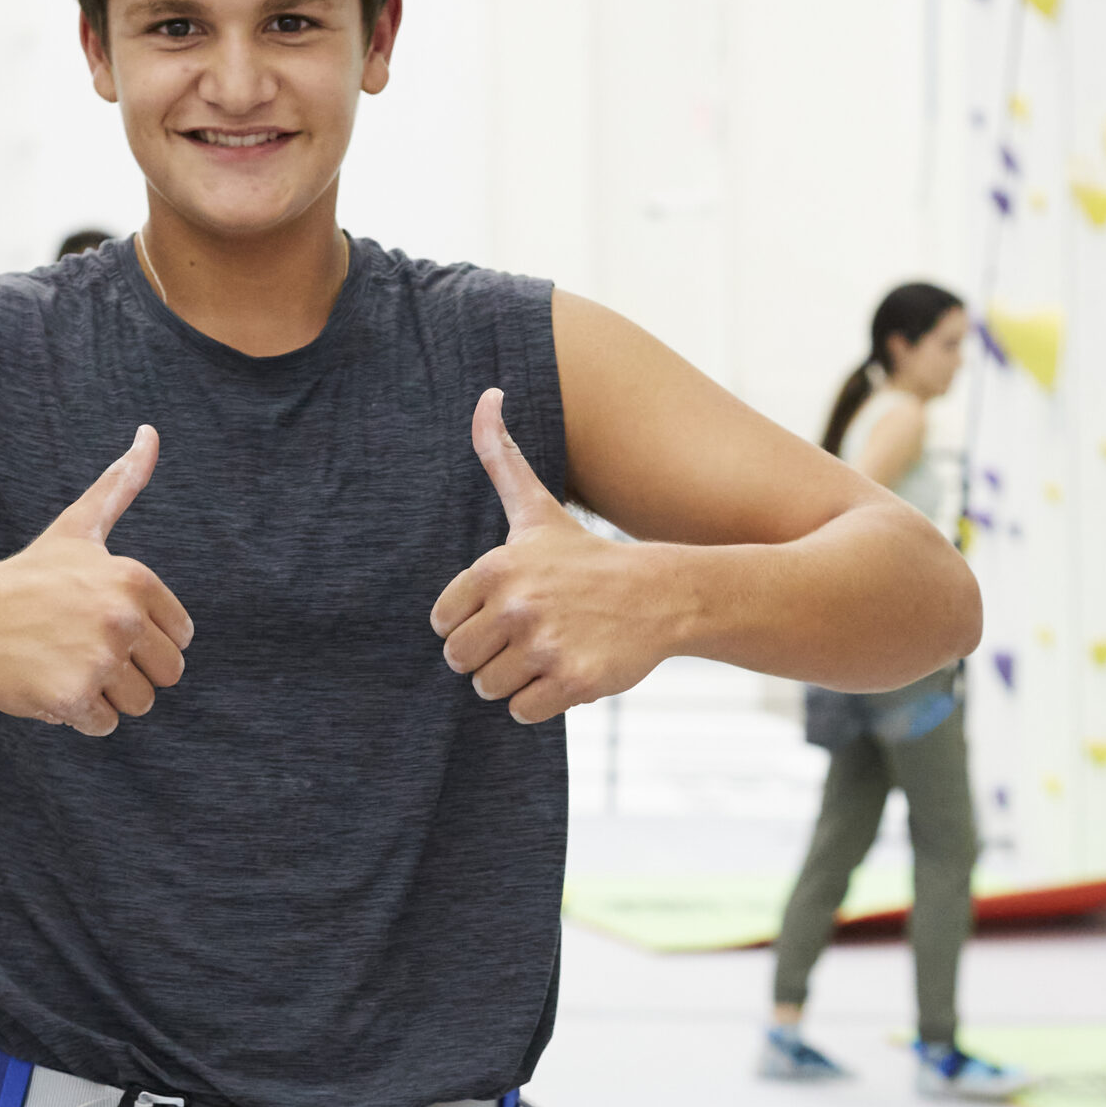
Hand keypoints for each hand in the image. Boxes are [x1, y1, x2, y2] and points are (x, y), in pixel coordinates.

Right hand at [0, 425, 191, 734]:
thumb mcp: (79, 527)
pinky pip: (104, 726)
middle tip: (83, 649)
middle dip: (129, 671)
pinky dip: (77, 715)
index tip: (101, 623)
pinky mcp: (72, 696)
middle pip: (166, 675)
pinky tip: (47, 683)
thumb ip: (121, 484)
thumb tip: (151, 433)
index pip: (180, 639)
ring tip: (64, 663)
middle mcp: (122, 618)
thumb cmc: (26, 576)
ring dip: (104, 695)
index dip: (143, 639)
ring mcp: (98, 659)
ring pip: (138, 704)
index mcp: (135, 580)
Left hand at [430, 389, 679, 723]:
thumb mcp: (536, 507)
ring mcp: (544, 646)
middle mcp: (515, 606)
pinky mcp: (571, 682)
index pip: (443, 624)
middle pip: (462, 662)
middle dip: (493, 655)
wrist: (661, 594)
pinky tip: (569, 669)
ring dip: (517, 679)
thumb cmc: (588, 556)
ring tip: (552, 649)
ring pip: (489, 690)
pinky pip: (522, 712)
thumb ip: (500, 456)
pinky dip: (543, 700)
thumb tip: (486, 394)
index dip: (473, 622)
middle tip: (531, 633)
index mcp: (495, 568)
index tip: (508, 609)